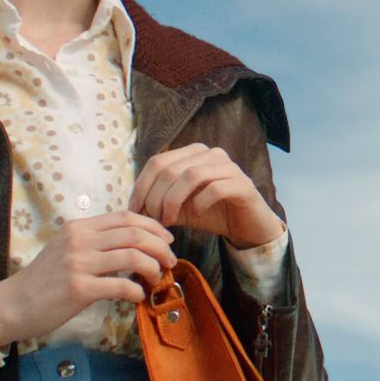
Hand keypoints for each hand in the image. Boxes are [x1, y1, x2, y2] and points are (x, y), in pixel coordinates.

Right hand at [0, 211, 175, 347]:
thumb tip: (131, 243)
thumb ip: (94, 242)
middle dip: (160, 246)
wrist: (14, 304)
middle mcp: (80, 240)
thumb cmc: (44, 280)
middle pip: (134, 233)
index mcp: (79, 228)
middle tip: (170, 260)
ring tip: (157, 277)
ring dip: (153, 267)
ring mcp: (79, 263)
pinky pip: (120, 285)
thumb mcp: (66, 249)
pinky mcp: (79, 289)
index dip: (153, 226)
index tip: (166, 239)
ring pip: (132, 256)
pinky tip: (139, 296)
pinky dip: (137, 290)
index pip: (126, 217)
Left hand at [130, 143, 285, 250]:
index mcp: (192, 153)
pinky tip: (196, 217)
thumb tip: (133, 208)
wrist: (247, 227)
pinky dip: (199, 204)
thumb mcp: (179, 207)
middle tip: (153, 220)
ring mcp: (228, 167)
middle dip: (156, 197)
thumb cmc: (211, 214)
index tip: (135, 211)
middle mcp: (210, 153)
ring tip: (170, 220)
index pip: (157, 162)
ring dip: (174, 201)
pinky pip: (215, 189)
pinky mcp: (243, 184)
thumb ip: (159, 202)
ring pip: (191, 175)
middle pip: (170, 168)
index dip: (142, 187)